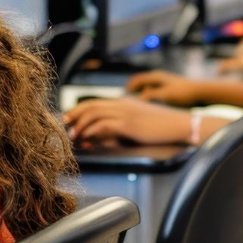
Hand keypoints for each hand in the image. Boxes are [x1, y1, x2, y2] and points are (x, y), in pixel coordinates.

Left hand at [64, 98, 192, 146]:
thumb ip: (119, 128)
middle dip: (74, 115)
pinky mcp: (128, 124)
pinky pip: (103, 125)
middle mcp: (121, 104)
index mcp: (123, 102)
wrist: (179, 124)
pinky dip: (92, 132)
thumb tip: (99, 137)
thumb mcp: (137, 125)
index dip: (79, 110)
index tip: (68, 119)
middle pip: (90, 105)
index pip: (95, 102)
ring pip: (94, 114)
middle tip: (62, 125)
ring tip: (72, 136)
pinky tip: (86, 139)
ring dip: (80, 125)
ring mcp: (125, 112)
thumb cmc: (160, 127)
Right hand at [127, 70, 203, 105]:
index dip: (128, 89)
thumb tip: (137, 99)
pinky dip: (150, 99)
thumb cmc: (184, 93)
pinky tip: (151, 109)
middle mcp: (159, 77)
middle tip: (128, 105)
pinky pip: (154, 93)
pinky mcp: (169, 89)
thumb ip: (150, 96)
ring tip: (139, 108)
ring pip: (147, 89)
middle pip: (140, 84)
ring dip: (142, 96)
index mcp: (156, 76)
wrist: (202, 92)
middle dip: (134, 93)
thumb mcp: (165, 95)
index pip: (136, 80)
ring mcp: (164, 82)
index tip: (123, 100)